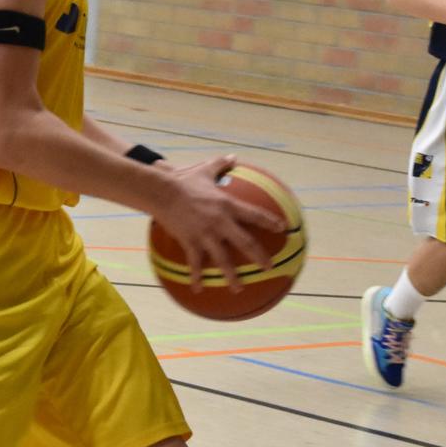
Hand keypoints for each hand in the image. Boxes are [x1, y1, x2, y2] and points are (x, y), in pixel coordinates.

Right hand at [152, 156, 282, 292]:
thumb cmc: (184, 180)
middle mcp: (221, 222)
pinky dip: (197, 277)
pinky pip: (196, 264)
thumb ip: (221, 164)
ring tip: (239, 289)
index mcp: (228, 205)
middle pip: (246, 243)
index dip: (270, 222)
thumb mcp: (205, 170)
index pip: (255, 215)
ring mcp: (206, 234)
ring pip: (223, 259)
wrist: (162, 192)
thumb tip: (233, 157)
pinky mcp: (190, 242)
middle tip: (270, 267)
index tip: (283, 229)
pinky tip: (198, 289)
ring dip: (232, 276)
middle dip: (260, 257)